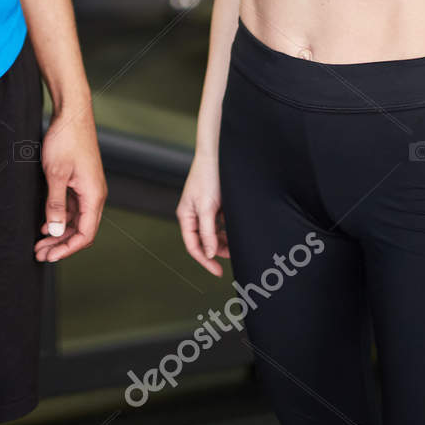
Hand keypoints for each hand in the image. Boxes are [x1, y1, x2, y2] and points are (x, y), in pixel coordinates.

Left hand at [34, 107, 105, 262]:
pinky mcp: (80, 181)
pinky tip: (46, 225)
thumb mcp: (56, 174)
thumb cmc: (66, 140)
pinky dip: (60, 219)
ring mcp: (87, 188)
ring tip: (40, 244)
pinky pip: (73, 208)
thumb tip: (57, 232)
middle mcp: (94, 194)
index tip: (50, 257)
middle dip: (62, 245)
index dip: (68, 249)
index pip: (86, 234)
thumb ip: (56, 204)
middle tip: (40, 255)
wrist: (72, 113)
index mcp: (93, 195)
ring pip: (76, 220)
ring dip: (59, 234)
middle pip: (82, 230)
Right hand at [176, 153, 229, 275]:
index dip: (205, 260)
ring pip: (215, 233)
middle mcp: (194, 214)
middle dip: (218, 250)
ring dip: (225, 239)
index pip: (193, 246)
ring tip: (238, 241)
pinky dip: (229, 227)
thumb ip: (207, 232)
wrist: (218, 153)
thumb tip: (208, 253)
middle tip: (234, 254)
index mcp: (186, 216)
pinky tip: (238, 225)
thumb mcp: (207, 207)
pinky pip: (222, 222)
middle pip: (204, 241)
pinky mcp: (216, 203)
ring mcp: (205, 209)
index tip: (218, 271)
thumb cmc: (208, 176)